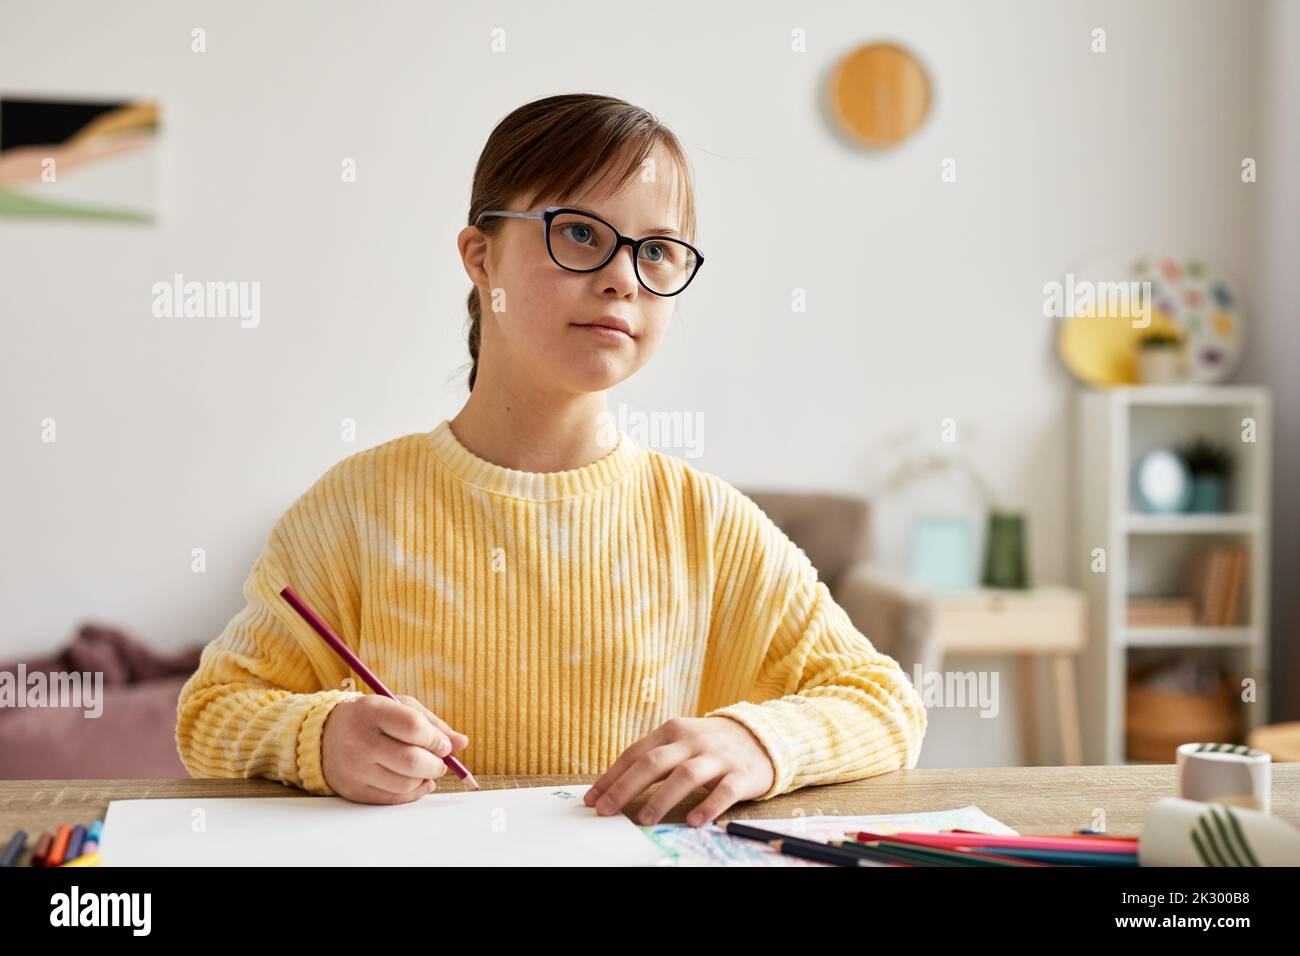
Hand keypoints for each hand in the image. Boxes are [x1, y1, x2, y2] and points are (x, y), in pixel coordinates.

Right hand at [321, 694, 468, 803]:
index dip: (436, 739)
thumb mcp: (399, 707)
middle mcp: (360, 741)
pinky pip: (393, 799)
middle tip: (441, 762)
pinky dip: (414, 792)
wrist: (324, 736)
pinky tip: (418, 782)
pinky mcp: (353, 790)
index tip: (444, 745)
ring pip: (405, 783)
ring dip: (425, 779)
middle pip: (411, 761)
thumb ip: (431, 723)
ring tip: (427, 769)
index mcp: (372, 712)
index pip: (413, 727)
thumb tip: (462, 743)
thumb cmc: (371, 718)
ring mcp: (354, 768)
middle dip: (436, 764)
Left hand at [582, 716, 775, 826]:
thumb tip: (614, 788)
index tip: (592, 799)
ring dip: (662, 798)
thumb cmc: (710, 746)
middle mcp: (693, 740)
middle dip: (626, 787)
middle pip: (654, 762)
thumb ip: (654, 759)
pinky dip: (708, 806)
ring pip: (686, 775)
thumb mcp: (681, 743)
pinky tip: (693, 821)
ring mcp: (718, 756)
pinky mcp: (742, 774)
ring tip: (645, 820)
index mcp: (672, 731)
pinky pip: (724, 791)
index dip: (612, 776)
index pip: (635, 753)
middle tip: (606, 810)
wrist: (762, 737)